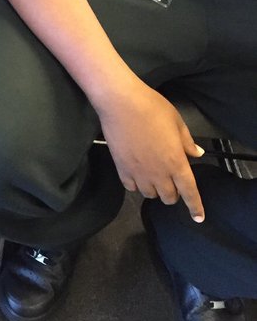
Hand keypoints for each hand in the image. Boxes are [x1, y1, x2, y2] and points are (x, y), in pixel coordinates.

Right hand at [98, 80, 204, 220]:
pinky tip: (136, 174)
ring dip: (154, 189)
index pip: (189, 192)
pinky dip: (136, 185)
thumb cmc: (152, 108)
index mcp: (176, 163)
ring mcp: (139, 173)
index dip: (195, 207)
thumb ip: (187, 141)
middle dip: (173, 193)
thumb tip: (197, 153)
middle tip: (171, 180)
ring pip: (150, 195)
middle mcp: (159, 174)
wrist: (121, 102)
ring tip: (153, 176)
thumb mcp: (177, 121)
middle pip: (169, 197)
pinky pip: (131, 187)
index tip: (198, 218)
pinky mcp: (121, 168)